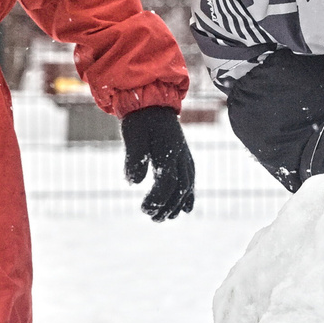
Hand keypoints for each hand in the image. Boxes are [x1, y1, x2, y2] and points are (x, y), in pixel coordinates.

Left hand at [121, 106, 193, 220]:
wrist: (152, 104)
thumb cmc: (140, 121)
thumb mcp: (132, 136)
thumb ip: (133, 159)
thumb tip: (133, 182)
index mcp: (167, 151)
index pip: (167, 182)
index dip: (157, 198)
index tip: (144, 208)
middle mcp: (180, 156)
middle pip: (179, 188)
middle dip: (167, 206)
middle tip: (152, 217)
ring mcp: (185, 157)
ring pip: (187, 186)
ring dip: (177, 205)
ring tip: (165, 218)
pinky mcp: (184, 158)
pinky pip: (191, 180)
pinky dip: (189, 196)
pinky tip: (186, 209)